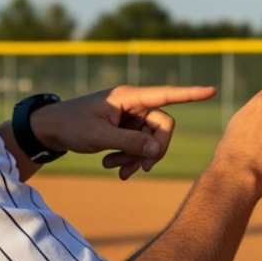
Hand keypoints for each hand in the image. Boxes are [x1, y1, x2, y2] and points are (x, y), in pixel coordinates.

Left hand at [30, 84, 216, 179]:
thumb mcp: (100, 137)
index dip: (189, 94)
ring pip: (150, 140)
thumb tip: (157, 151)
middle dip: (153, 150)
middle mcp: (134, 105)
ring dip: (136, 158)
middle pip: (162, 127)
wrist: (50, 129)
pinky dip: (129, 158)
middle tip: (139, 170)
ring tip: (114, 169)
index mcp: (129, 97)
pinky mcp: (124, 129)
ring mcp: (130, 117)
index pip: (165, 94)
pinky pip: (138, 146)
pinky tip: (112, 167)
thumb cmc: (72, 125)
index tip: (211, 91)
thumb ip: (130, 143)